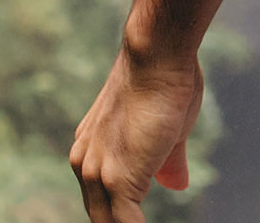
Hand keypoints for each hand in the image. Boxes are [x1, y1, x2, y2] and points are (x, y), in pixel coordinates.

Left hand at [69, 46, 203, 221]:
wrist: (157, 55)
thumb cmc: (166, 81)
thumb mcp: (167, 130)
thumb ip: (166, 162)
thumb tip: (175, 184)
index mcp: (91, 151)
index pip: (102, 203)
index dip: (120, 222)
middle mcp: (84, 163)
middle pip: (100, 220)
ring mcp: (95, 172)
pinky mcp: (115, 180)